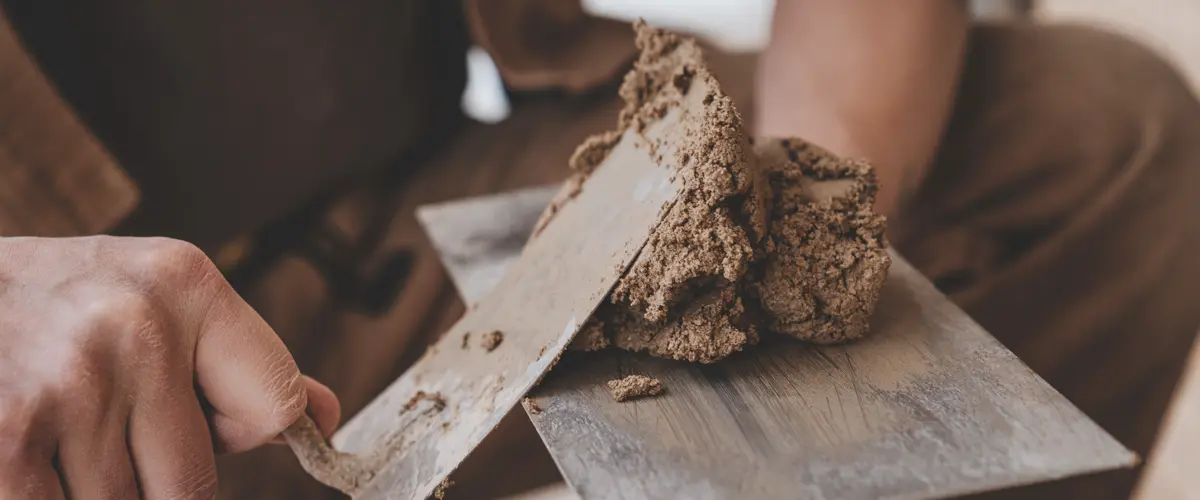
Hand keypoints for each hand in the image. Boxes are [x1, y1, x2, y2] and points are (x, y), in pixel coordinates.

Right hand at [0, 236, 339, 498]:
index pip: (277, 405)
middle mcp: (135, 328)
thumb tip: (326, 419)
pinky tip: (31, 454)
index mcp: (185, 285)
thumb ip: (242, 362)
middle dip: (153, 479)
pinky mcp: (8, 439)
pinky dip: (50, 495)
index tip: (214, 429)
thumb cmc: (56, 302)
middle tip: (102, 428)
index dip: (245, 435)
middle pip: (193, 484)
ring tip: (58, 429)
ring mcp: (67, 387)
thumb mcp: (154, 298)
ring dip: (92, 491)